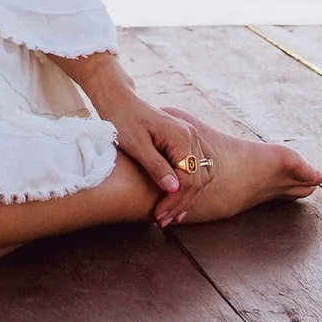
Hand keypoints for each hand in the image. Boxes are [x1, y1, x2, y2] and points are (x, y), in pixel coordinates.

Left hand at [55, 50, 215, 226]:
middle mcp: (192, 136)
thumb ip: (156, 166)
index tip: (158, 217)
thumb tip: (174, 189)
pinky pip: (199, 166)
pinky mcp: (187, 140)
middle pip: (196, 180)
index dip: (174, 201)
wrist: (119, 100)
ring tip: (172, 216)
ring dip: (189, 197)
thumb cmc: (123, 120)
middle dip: (181, 204)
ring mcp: (192, 137)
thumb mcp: (136, 145)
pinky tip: (181, 199)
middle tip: (163, 221)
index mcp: (182, 136)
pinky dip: (193, 185)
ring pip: (201, 175)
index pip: (187, 179)